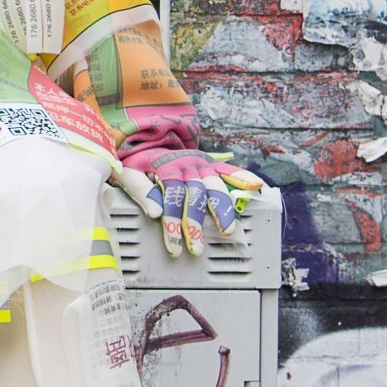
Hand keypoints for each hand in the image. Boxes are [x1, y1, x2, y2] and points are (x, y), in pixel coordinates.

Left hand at [109, 152, 264, 257]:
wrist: (149, 138)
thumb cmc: (138, 161)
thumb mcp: (130, 172)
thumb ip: (141, 190)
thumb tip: (154, 212)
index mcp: (166, 167)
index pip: (171, 197)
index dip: (172, 221)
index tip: (173, 244)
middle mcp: (187, 165)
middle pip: (194, 196)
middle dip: (196, 224)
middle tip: (196, 248)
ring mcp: (202, 164)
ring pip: (214, 187)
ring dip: (222, 209)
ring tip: (228, 229)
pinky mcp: (211, 164)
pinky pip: (230, 170)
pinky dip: (245, 177)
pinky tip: (257, 186)